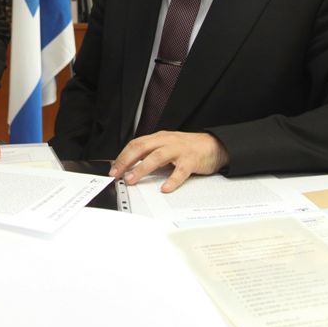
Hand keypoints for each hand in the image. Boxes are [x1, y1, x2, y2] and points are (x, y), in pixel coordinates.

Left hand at [109, 131, 228, 192]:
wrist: (214, 145)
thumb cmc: (188, 148)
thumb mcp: (166, 147)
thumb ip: (150, 154)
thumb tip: (130, 167)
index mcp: (159, 138)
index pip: (136, 144)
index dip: (122, 156)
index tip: (113, 169)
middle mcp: (167, 141)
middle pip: (142, 147)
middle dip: (126, 161)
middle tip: (117, 174)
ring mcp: (179, 150)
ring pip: (157, 157)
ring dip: (142, 169)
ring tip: (132, 179)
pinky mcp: (191, 160)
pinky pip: (180, 171)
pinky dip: (172, 180)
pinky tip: (165, 188)